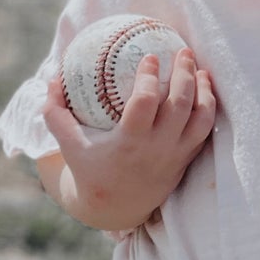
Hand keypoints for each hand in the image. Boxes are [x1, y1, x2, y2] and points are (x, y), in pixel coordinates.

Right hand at [41, 48, 215, 230]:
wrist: (115, 208)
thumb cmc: (90, 170)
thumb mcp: (68, 144)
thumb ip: (55, 113)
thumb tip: (51, 79)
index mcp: (129, 142)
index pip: (145, 102)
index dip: (149, 77)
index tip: (150, 56)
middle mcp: (157, 149)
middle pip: (180, 106)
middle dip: (184, 74)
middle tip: (183, 51)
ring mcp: (175, 156)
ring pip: (200, 119)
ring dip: (204, 92)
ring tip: (200, 69)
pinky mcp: (186, 162)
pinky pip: (205, 133)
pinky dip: (207, 110)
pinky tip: (204, 91)